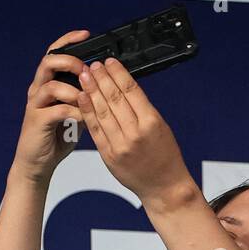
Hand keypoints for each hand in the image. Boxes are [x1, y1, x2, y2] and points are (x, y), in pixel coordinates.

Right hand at [10, 31, 90, 183]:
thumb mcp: (76, 113)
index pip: (54, 53)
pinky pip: (56, 110)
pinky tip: (84, 118)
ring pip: (50, 85)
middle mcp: (38, 90)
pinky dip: (74, 111)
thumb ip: (85, 98)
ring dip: (73, 89)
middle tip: (86, 69)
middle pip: (48, 62)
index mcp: (48, 84)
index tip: (86, 34)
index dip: (68, 41)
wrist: (38, 163)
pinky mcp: (36, 121)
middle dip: (69, 62)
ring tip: (87, 97)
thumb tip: (107, 86)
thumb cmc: (56, 137)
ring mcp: (35, 105)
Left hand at [76, 58, 196, 206]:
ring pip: (102, 111)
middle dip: (101, 78)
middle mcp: (135, 133)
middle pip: (114, 98)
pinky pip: (95, 129)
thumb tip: (122, 86)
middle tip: (92, 65)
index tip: (109, 62)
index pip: (131, 91)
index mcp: (152, 123)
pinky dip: (87, 111)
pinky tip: (82, 98)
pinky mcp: (109, 155)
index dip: (118, 73)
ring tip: (84, 76)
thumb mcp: (161, 128)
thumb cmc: (166, 157)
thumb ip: (142, 109)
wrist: (164, 188)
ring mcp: (120, 145)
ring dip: (91, 91)